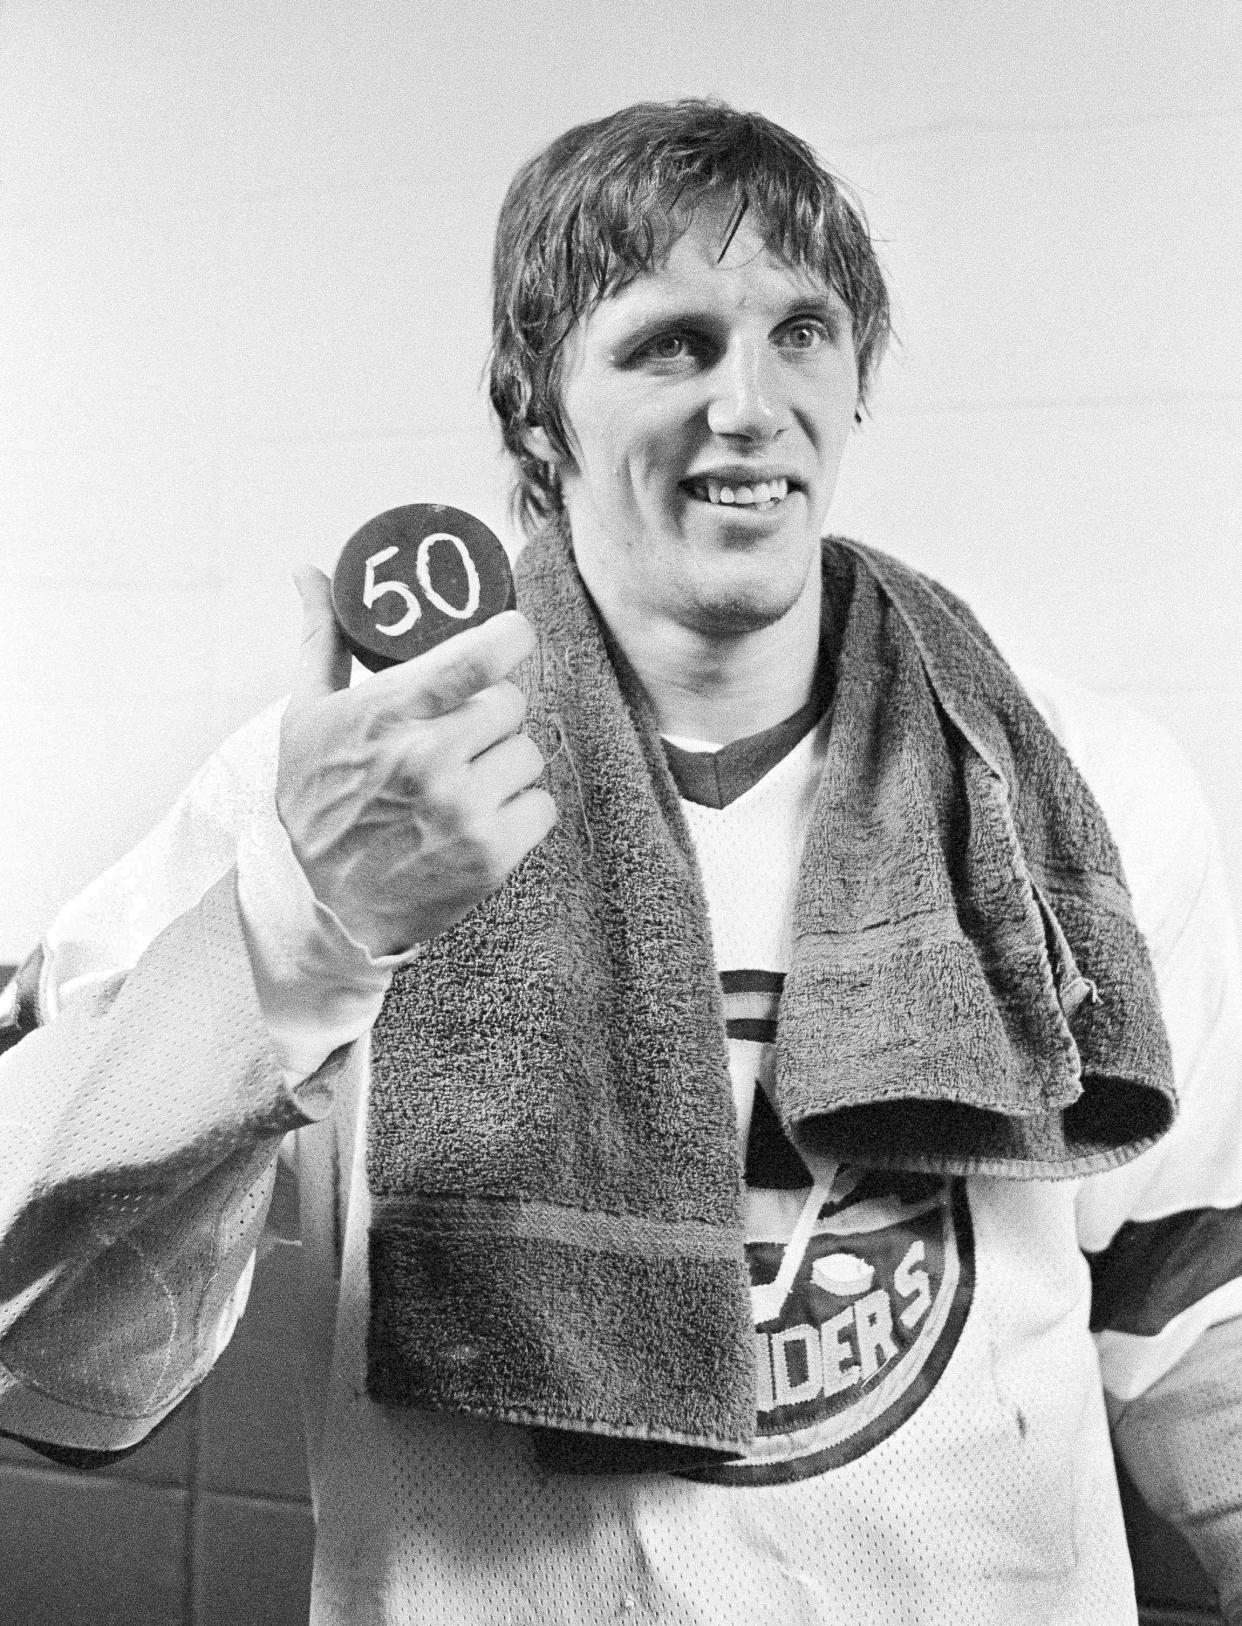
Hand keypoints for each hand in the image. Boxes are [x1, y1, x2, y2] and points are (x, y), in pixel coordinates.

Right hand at [276, 566, 556, 957]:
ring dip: (505, 763)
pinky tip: (481, 817)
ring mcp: (463, 810)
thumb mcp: (306, 716)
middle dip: (490, 715)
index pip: (478, 657)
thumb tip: (308, 569)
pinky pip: (542, 805)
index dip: (510, 635)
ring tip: (465, 781)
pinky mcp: (491, 856)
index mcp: (387, 715)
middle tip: (458, 736)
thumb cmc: (315, 802)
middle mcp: (428, 760)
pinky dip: (520, 811)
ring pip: (529, 753)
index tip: (511, 634)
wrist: (320, 906)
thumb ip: (322, 639)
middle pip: (511, 703)